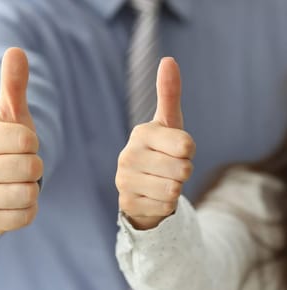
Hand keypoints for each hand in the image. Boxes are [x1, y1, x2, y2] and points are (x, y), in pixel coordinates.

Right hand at [0, 48, 43, 234]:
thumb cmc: (2, 142)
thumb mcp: (8, 113)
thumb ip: (13, 84)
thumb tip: (16, 50)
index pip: (27, 141)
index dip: (31, 142)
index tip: (17, 144)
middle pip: (31, 167)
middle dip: (33, 165)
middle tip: (17, 164)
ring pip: (29, 193)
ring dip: (31, 187)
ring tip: (16, 181)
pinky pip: (26, 216)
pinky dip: (28, 208)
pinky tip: (14, 199)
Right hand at [116, 57, 195, 229]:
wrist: (140, 188)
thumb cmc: (160, 151)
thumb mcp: (169, 124)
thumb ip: (169, 93)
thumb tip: (168, 59)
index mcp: (141, 133)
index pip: (186, 144)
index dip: (188, 151)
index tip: (176, 150)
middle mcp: (128, 155)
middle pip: (183, 169)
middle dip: (183, 172)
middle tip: (169, 169)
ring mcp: (124, 181)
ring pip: (174, 189)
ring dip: (174, 189)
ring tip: (161, 182)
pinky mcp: (127, 203)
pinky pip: (164, 206)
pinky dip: (164, 204)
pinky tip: (152, 196)